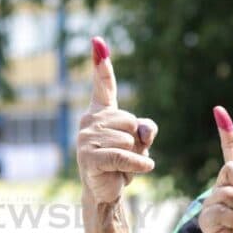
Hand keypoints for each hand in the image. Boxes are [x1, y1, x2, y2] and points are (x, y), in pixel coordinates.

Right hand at [76, 37, 156, 203]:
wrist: (107, 191)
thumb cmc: (122, 165)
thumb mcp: (140, 143)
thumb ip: (146, 129)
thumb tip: (143, 129)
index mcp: (101, 114)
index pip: (104, 86)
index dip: (102, 64)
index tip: (98, 41)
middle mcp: (89, 122)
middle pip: (132, 121)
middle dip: (138, 141)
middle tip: (125, 156)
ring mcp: (86, 139)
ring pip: (129, 140)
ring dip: (135, 155)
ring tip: (122, 166)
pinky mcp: (89, 158)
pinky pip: (124, 156)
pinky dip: (140, 164)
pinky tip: (145, 169)